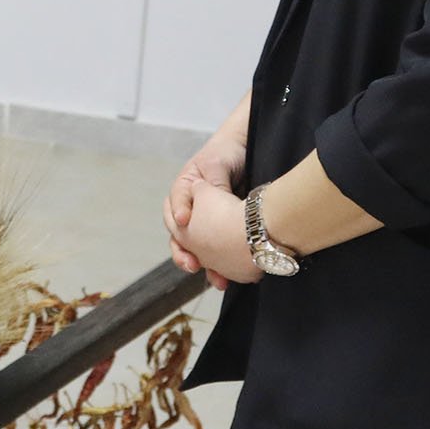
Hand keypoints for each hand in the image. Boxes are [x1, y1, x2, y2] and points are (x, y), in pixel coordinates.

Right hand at [164, 126, 247, 279]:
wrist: (253, 150)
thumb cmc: (229, 152)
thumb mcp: (217, 163)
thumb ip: (211, 184)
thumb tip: (212, 203)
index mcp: (185, 187)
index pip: (176, 202)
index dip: (179, 212)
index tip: (184, 221)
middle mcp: (192, 207)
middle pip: (179, 233)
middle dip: (184, 251)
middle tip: (192, 262)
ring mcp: (207, 221)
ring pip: (197, 248)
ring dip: (202, 265)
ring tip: (213, 278)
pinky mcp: (222, 231)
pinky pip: (216, 252)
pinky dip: (220, 266)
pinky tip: (227, 278)